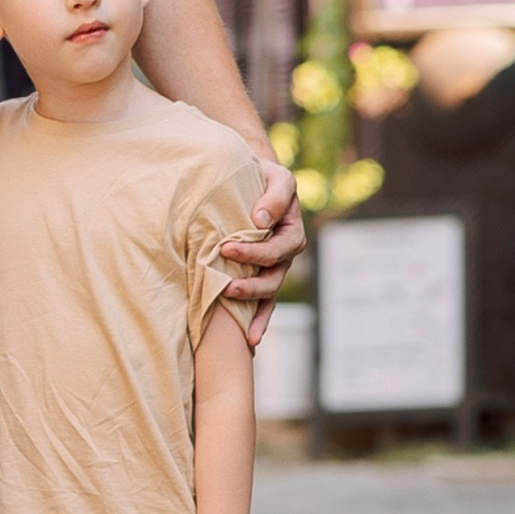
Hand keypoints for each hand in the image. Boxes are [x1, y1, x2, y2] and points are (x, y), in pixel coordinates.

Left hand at [221, 154, 303, 346]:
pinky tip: (250, 338)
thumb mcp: (274, 176)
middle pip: (273, 277)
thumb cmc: (261, 175)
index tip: (225, 247)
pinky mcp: (260, 274)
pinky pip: (264, 301)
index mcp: (291, 232)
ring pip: (268, 293)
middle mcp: (285, 254)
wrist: (250, 176)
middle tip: (223, 283)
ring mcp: (274, 267)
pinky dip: (259, 319)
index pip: (277, 248)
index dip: (253, 252)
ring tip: (228, 307)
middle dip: (250, 284)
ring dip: (251, 305)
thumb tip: (260, 220)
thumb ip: (274, 195)